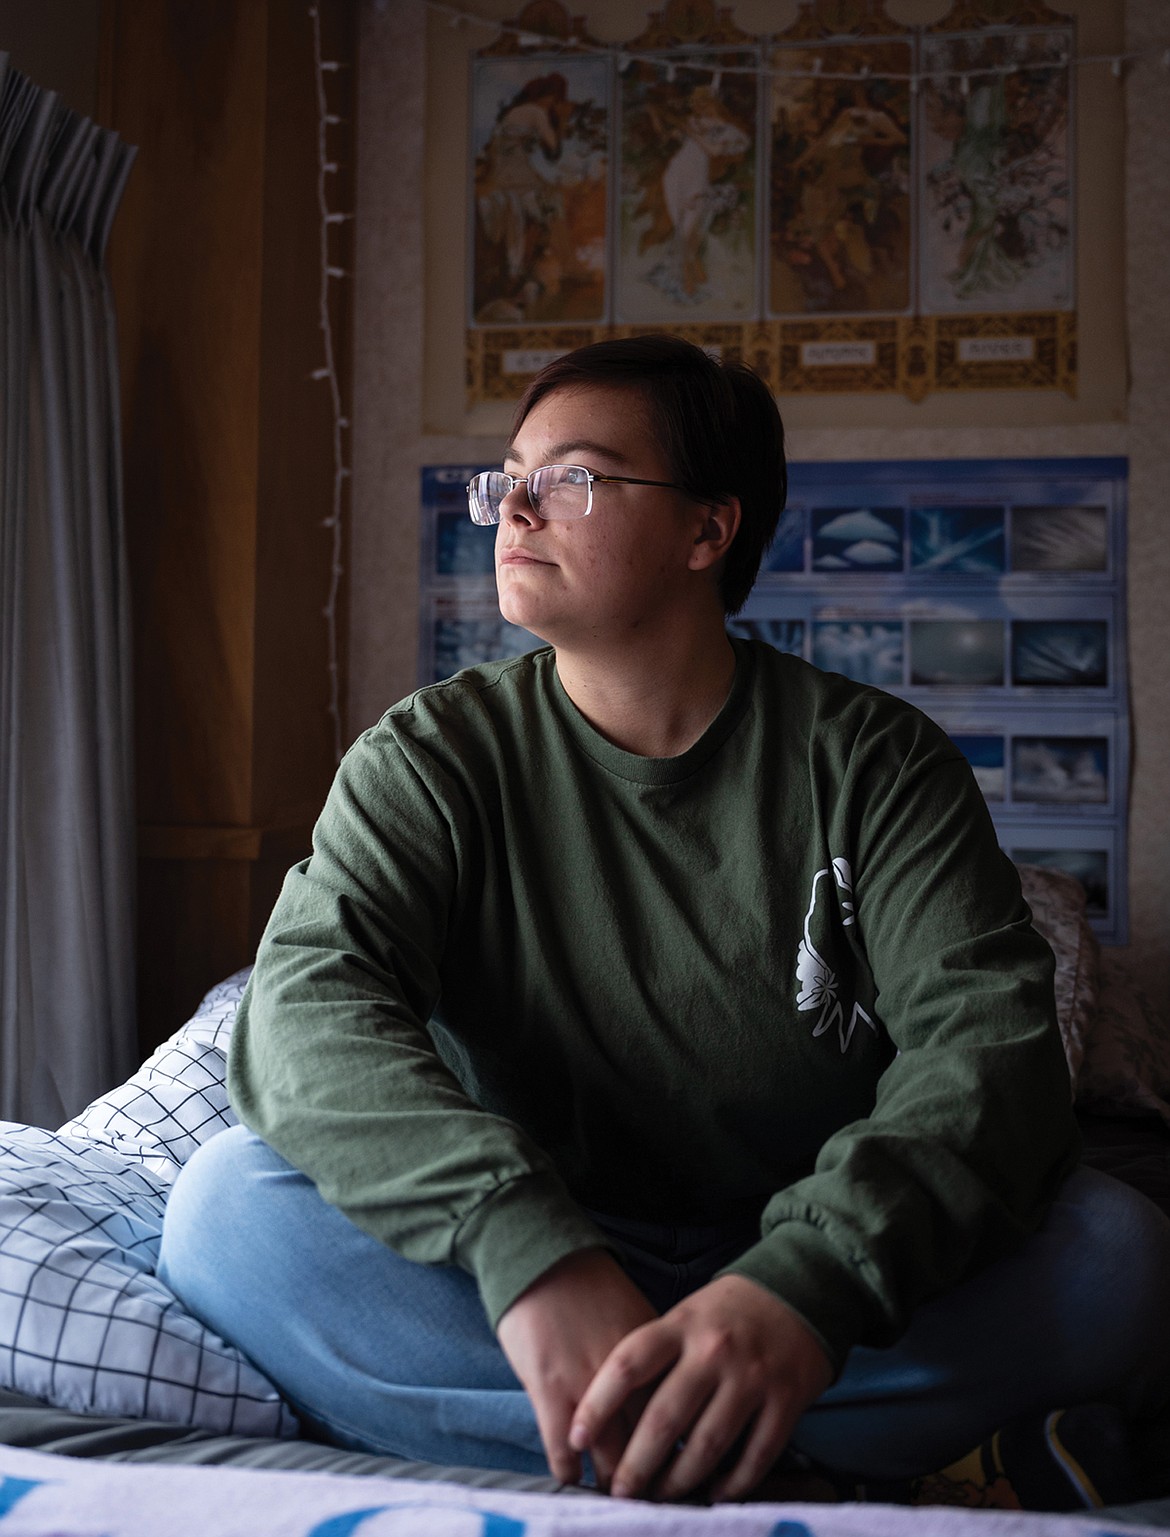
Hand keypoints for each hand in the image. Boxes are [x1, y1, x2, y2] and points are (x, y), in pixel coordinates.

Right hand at [495, 1248, 656, 1486]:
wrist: (542, 1258)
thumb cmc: (589, 1286)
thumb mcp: (637, 1317)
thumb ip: (657, 1358)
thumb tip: (673, 1397)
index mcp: (657, 1355)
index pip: (678, 1418)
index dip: (679, 1449)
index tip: (678, 1469)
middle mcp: (630, 1376)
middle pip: (649, 1446)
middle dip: (651, 1478)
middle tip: (649, 1493)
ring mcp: (589, 1386)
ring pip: (611, 1457)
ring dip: (613, 1483)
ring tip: (615, 1495)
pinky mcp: (550, 1391)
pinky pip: (563, 1451)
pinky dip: (570, 1472)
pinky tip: (573, 1477)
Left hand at [568, 1273, 832, 1502]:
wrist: (799, 1291)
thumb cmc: (728, 1313)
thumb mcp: (686, 1317)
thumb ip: (656, 1357)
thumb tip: (612, 1414)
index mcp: (681, 1326)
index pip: (628, 1364)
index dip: (597, 1404)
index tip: (577, 1438)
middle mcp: (713, 1351)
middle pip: (664, 1417)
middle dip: (636, 1463)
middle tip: (620, 1491)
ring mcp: (751, 1377)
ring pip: (707, 1444)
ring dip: (679, 1480)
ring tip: (660, 1497)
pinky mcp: (786, 1401)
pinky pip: (755, 1456)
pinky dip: (733, 1483)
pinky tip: (714, 1493)